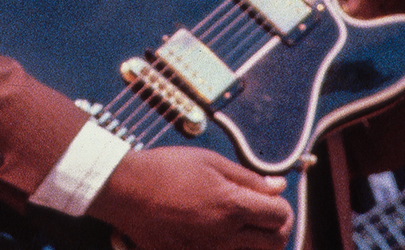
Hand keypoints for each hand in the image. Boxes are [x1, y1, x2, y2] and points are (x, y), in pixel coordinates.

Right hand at [91, 146, 292, 249]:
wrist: (124, 190)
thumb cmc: (165, 170)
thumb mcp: (210, 162)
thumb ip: (248, 177)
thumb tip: (278, 186)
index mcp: (232, 206)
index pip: (280, 215)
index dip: (280, 205)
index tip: (270, 198)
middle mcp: (224, 235)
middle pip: (275, 243)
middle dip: (277, 228)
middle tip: (264, 214)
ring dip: (257, 242)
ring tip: (243, 225)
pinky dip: (230, 248)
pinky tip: (219, 234)